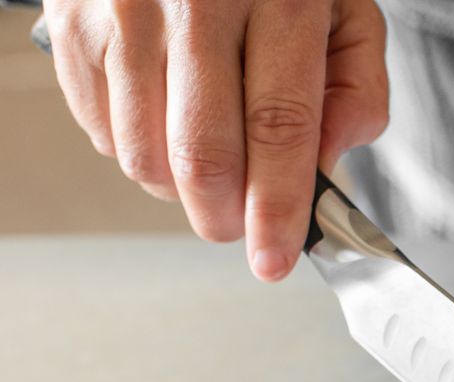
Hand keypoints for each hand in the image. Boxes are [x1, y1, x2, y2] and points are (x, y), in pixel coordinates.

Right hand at [45, 0, 388, 281]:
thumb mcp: (344, 12)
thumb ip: (356, 90)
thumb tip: (329, 164)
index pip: (280, 127)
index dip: (278, 208)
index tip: (276, 259)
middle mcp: (196, 1)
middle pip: (202, 154)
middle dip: (225, 217)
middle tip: (240, 227)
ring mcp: (125, 12)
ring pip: (145, 155)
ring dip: (180, 190)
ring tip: (208, 160)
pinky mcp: (73, 24)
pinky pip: (103, 132)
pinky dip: (138, 152)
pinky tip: (165, 119)